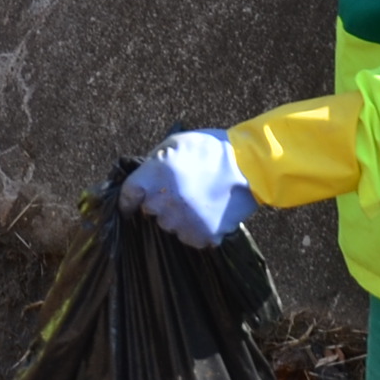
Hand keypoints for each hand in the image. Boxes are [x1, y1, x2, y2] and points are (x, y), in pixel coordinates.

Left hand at [123, 129, 256, 248]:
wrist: (251, 165)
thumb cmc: (212, 150)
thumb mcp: (175, 143)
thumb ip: (153, 162)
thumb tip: (141, 180)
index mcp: (156, 175)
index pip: (128, 195)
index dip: (128, 199)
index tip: (131, 203)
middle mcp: (165, 201)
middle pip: (150, 211)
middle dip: (160, 202)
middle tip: (180, 191)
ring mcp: (184, 221)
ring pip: (169, 226)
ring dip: (178, 217)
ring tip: (198, 200)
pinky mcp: (202, 235)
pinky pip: (190, 237)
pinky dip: (196, 228)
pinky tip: (208, 211)